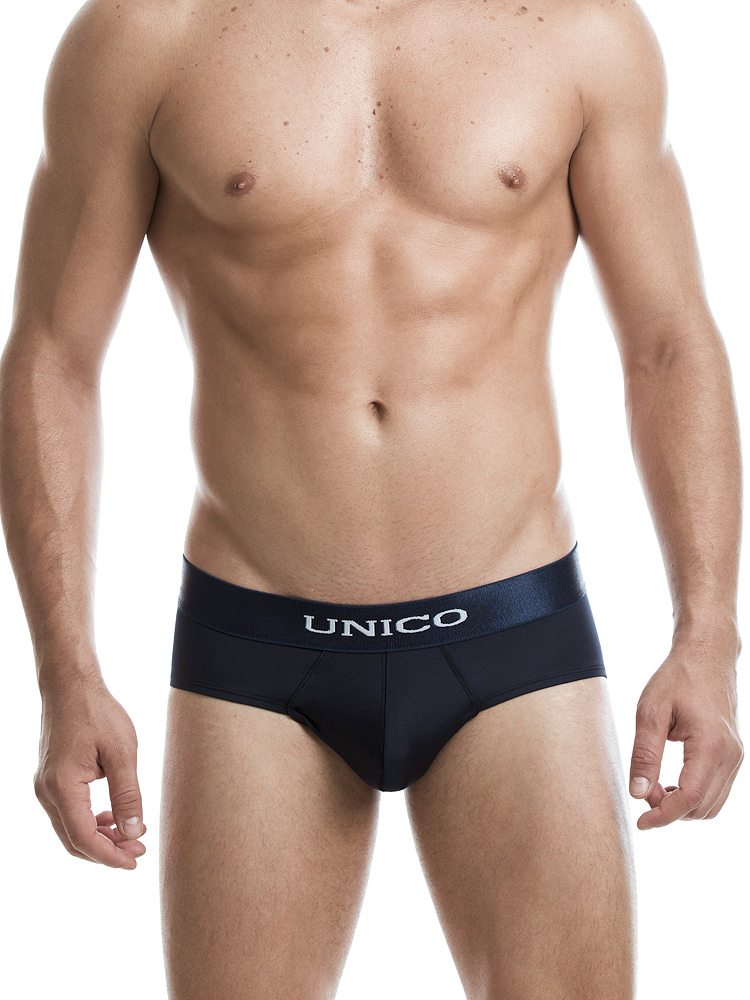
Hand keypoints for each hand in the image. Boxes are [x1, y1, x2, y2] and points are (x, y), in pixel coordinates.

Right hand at [33, 672, 146, 867]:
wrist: (70, 685)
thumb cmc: (97, 712)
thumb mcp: (122, 751)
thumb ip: (128, 794)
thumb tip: (133, 830)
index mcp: (62, 786)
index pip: (83, 838)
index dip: (109, 855)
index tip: (135, 860)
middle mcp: (46, 791)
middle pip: (73, 839)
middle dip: (106, 850)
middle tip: (138, 850)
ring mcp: (45, 785)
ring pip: (69, 828)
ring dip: (99, 837)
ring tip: (130, 834)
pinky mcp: (50, 779)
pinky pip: (68, 812)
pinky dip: (89, 821)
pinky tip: (112, 817)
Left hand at [629, 637, 743, 828]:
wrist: (707, 657)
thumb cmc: (677, 679)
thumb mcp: (651, 712)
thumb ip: (645, 754)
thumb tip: (638, 793)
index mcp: (711, 745)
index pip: (689, 798)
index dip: (664, 816)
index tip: (640, 823)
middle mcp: (731, 756)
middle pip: (702, 807)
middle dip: (670, 810)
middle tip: (643, 790)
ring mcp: (736, 757)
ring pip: (711, 804)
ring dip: (682, 806)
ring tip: (654, 785)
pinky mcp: (733, 756)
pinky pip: (717, 791)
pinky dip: (694, 796)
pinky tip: (671, 782)